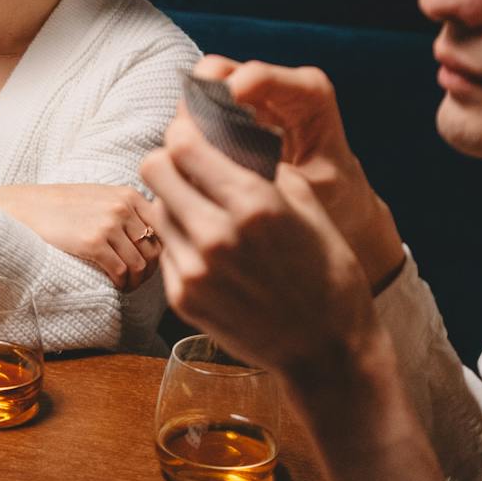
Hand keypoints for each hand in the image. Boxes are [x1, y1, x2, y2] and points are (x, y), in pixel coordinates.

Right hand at [0, 184, 158, 289]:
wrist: (27, 207)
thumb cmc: (63, 206)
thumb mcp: (101, 197)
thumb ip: (129, 211)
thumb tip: (156, 238)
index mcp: (129, 195)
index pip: (164, 228)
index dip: (162, 250)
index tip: (149, 263)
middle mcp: (123, 207)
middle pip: (155, 249)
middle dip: (150, 270)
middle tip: (137, 281)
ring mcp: (109, 224)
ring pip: (140, 264)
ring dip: (136, 281)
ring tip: (126, 286)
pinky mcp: (93, 242)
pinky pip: (121, 271)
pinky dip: (121, 284)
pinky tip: (114, 285)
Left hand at [140, 109, 377, 378]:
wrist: (326, 350)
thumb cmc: (327, 273)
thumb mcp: (308, 206)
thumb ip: (262, 167)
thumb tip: (226, 137)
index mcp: (254, 204)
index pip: (183, 145)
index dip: (182, 130)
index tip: (190, 130)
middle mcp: (216, 235)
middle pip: (154, 169)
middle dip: (170, 161)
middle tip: (189, 168)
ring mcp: (194, 269)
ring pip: (156, 209)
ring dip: (174, 202)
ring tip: (205, 213)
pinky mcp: (181, 298)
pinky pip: (165, 248)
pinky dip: (181, 241)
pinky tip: (211, 252)